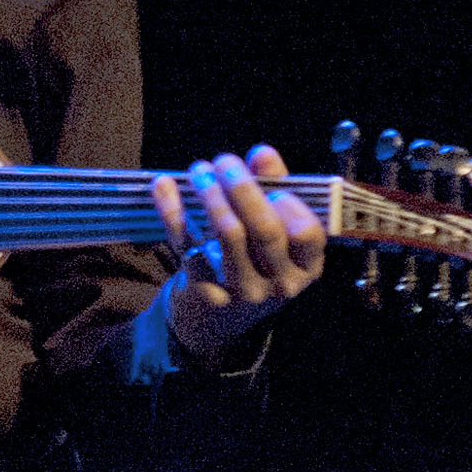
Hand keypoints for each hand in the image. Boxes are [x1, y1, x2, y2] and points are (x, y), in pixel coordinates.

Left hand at [151, 145, 326, 362]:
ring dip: (210, 194)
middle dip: (243, 187)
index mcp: (307, 265)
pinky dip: (173, 212)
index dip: (289, 204)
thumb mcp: (274, 225)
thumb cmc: (255, 256)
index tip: (271, 185)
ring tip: (199, 170)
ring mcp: (244, 292)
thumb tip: (263, 154)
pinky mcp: (208, 293)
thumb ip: (275, 186)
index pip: (307, 234)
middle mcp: (281, 283)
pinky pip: (188, 245)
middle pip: (265, 229)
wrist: (220, 317)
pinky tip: (164, 185)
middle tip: (224, 161)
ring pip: (228, 235)